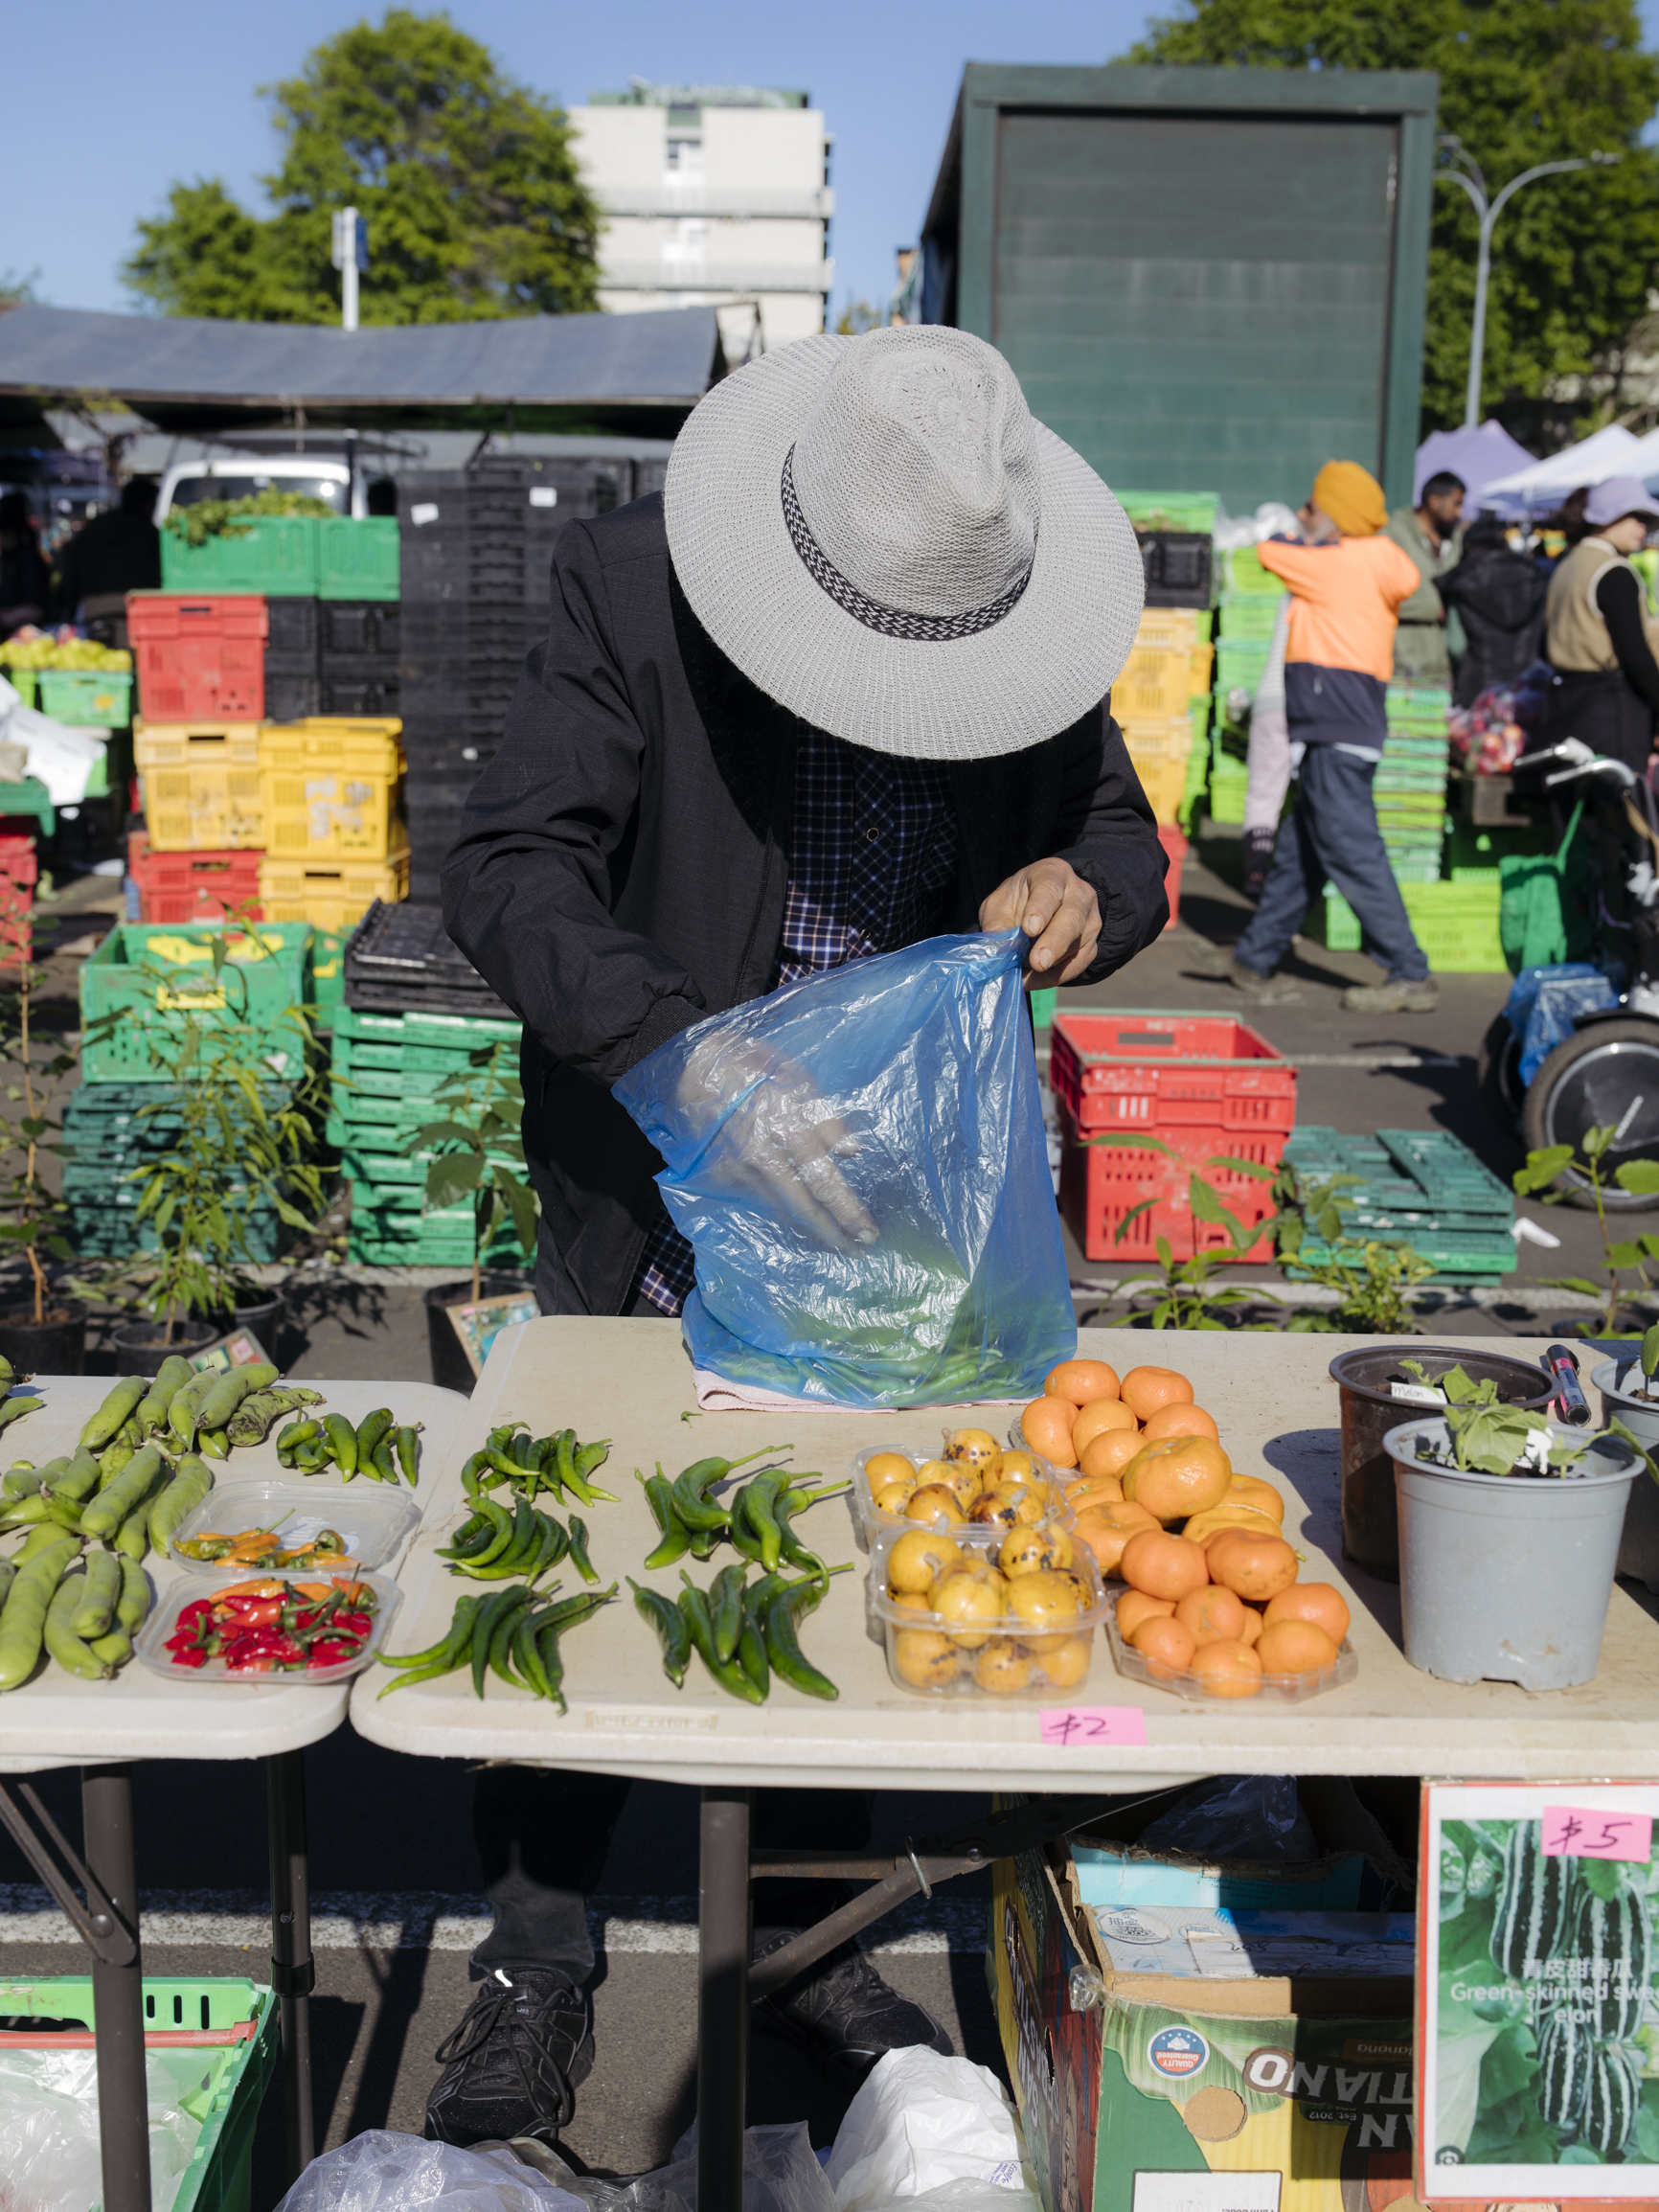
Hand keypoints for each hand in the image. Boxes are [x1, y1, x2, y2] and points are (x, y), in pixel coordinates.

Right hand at [675, 1033, 877, 1251]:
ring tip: (836, 1241)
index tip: (867, 1233)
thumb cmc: (753, 1068)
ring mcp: (741, 1170)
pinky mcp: (725, 1177)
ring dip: (811, 1228)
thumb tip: (851, 1152)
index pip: (824, 1181)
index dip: (846, 1210)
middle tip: (856, 1251)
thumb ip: (826, 1119)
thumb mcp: (798, 1080)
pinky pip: (762, 1199)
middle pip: (804, 1206)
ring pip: (782, 1209)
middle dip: (832, 1232)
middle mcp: (765, 1157)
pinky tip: (802, 1221)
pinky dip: (785, 1212)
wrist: (693, 1069)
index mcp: (788, 1129)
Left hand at [979, 858, 1100, 983]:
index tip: (1029, 929)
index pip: (1049, 889)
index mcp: (1053, 875)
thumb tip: (997, 951)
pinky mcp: (1091, 946)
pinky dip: (1053, 977)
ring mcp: (1090, 920)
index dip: (1040, 909)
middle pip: (1071, 918)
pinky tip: (1032, 981)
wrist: (1042, 908)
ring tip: (1024, 975)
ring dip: (1050, 964)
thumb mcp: (1000, 904)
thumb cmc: (1019, 902)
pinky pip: (1076, 965)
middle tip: (1038, 962)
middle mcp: (1078, 894)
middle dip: (1054, 942)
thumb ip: (997, 925)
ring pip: (1077, 944)